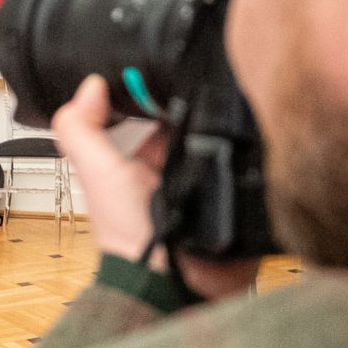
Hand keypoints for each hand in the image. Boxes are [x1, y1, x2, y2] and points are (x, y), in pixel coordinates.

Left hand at [50, 75, 256, 302]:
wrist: (174, 281)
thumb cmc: (131, 235)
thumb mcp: (99, 174)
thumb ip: (82, 130)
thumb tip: (90, 85)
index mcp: (148, 162)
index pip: (163, 115)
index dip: (168, 91)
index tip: (181, 65)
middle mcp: (181, 170)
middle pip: (202, 123)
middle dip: (211, 107)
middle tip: (224, 80)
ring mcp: (213, 184)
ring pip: (233, 140)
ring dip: (240, 127)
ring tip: (247, 109)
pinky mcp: (241, 199)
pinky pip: (259, 166)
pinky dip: (262, 153)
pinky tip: (265, 137)